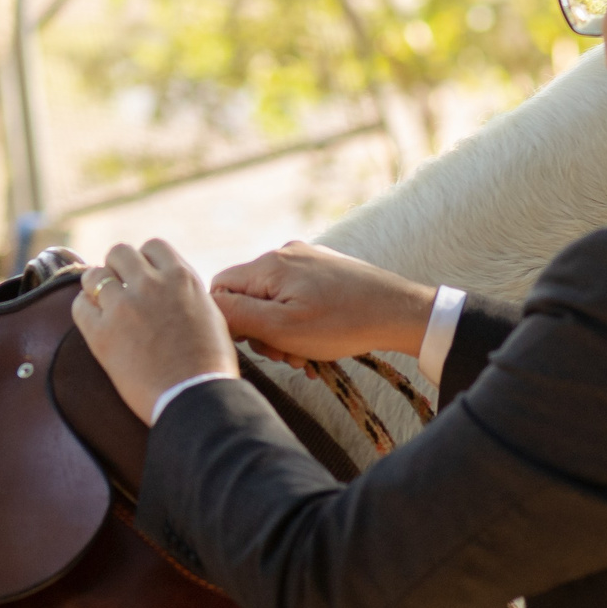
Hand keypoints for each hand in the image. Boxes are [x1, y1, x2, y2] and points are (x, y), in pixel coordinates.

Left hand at [70, 240, 237, 423]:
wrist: (195, 397)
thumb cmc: (209, 365)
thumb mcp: (209, 314)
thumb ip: (186, 293)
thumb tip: (169, 286)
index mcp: (181, 278)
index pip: (152, 247)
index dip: (144, 261)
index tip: (143, 277)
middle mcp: (151, 284)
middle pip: (119, 252)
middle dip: (117, 268)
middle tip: (119, 288)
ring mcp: (123, 306)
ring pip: (94, 275)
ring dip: (97, 287)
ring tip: (104, 305)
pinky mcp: (101, 333)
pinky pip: (79, 306)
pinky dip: (84, 310)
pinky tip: (94, 323)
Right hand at [209, 241, 435, 365]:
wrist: (401, 312)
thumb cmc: (343, 323)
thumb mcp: (281, 328)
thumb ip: (236, 316)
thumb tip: (205, 310)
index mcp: (268, 264)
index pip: (219, 290)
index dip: (230, 322)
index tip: (255, 343)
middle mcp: (284, 253)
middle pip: (248, 296)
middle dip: (261, 331)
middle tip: (287, 354)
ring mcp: (307, 259)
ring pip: (273, 300)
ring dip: (282, 331)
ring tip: (306, 353)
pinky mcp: (325, 268)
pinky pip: (296, 296)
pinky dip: (300, 321)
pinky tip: (318, 341)